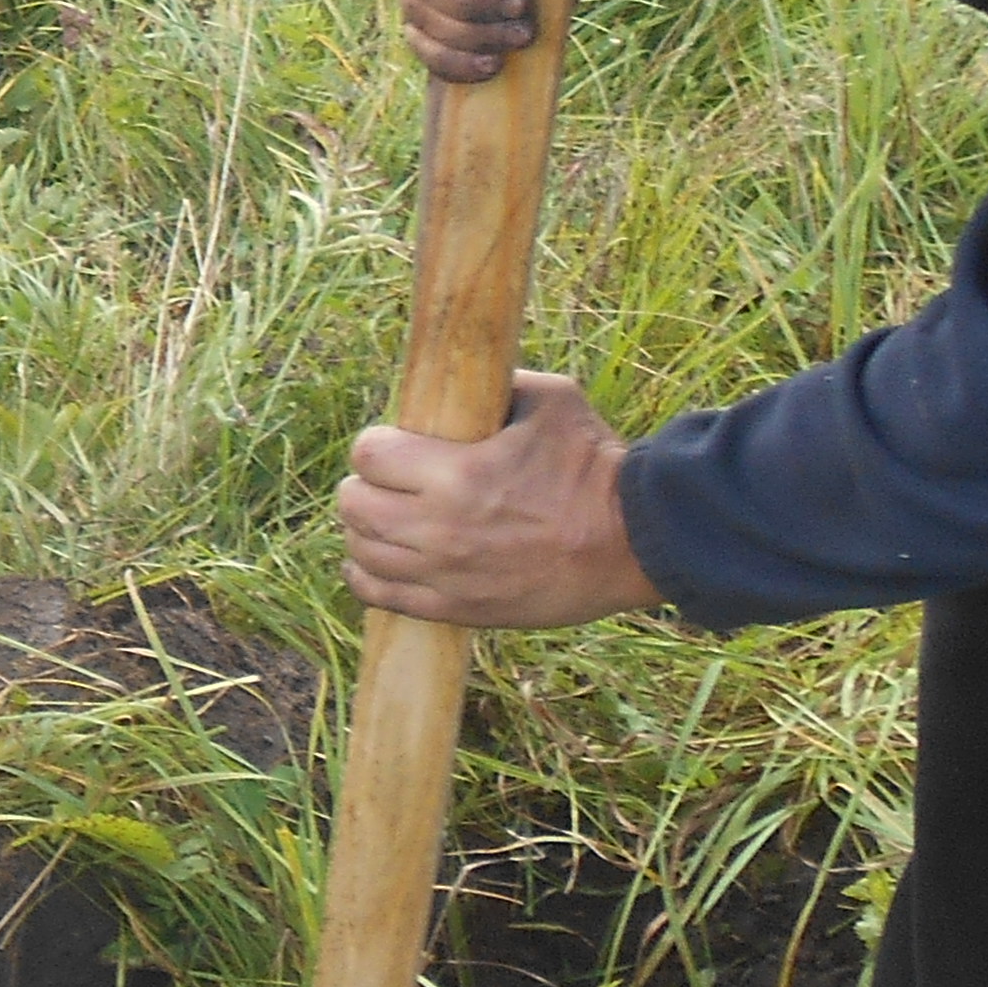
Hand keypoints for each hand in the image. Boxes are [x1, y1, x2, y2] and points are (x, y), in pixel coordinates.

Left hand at [334, 372, 658, 629]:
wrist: (633, 543)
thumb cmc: (592, 465)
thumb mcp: (551, 400)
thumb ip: (498, 385)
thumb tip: (464, 379)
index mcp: (456, 473)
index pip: (368, 454)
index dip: (379, 444)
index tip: (397, 444)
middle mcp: (438, 528)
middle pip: (354, 503)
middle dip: (367, 485)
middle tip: (389, 481)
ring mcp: (444, 573)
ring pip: (361, 551)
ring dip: (367, 530)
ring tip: (388, 519)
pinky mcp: (456, 608)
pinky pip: (380, 596)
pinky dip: (368, 576)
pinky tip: (380, 560)